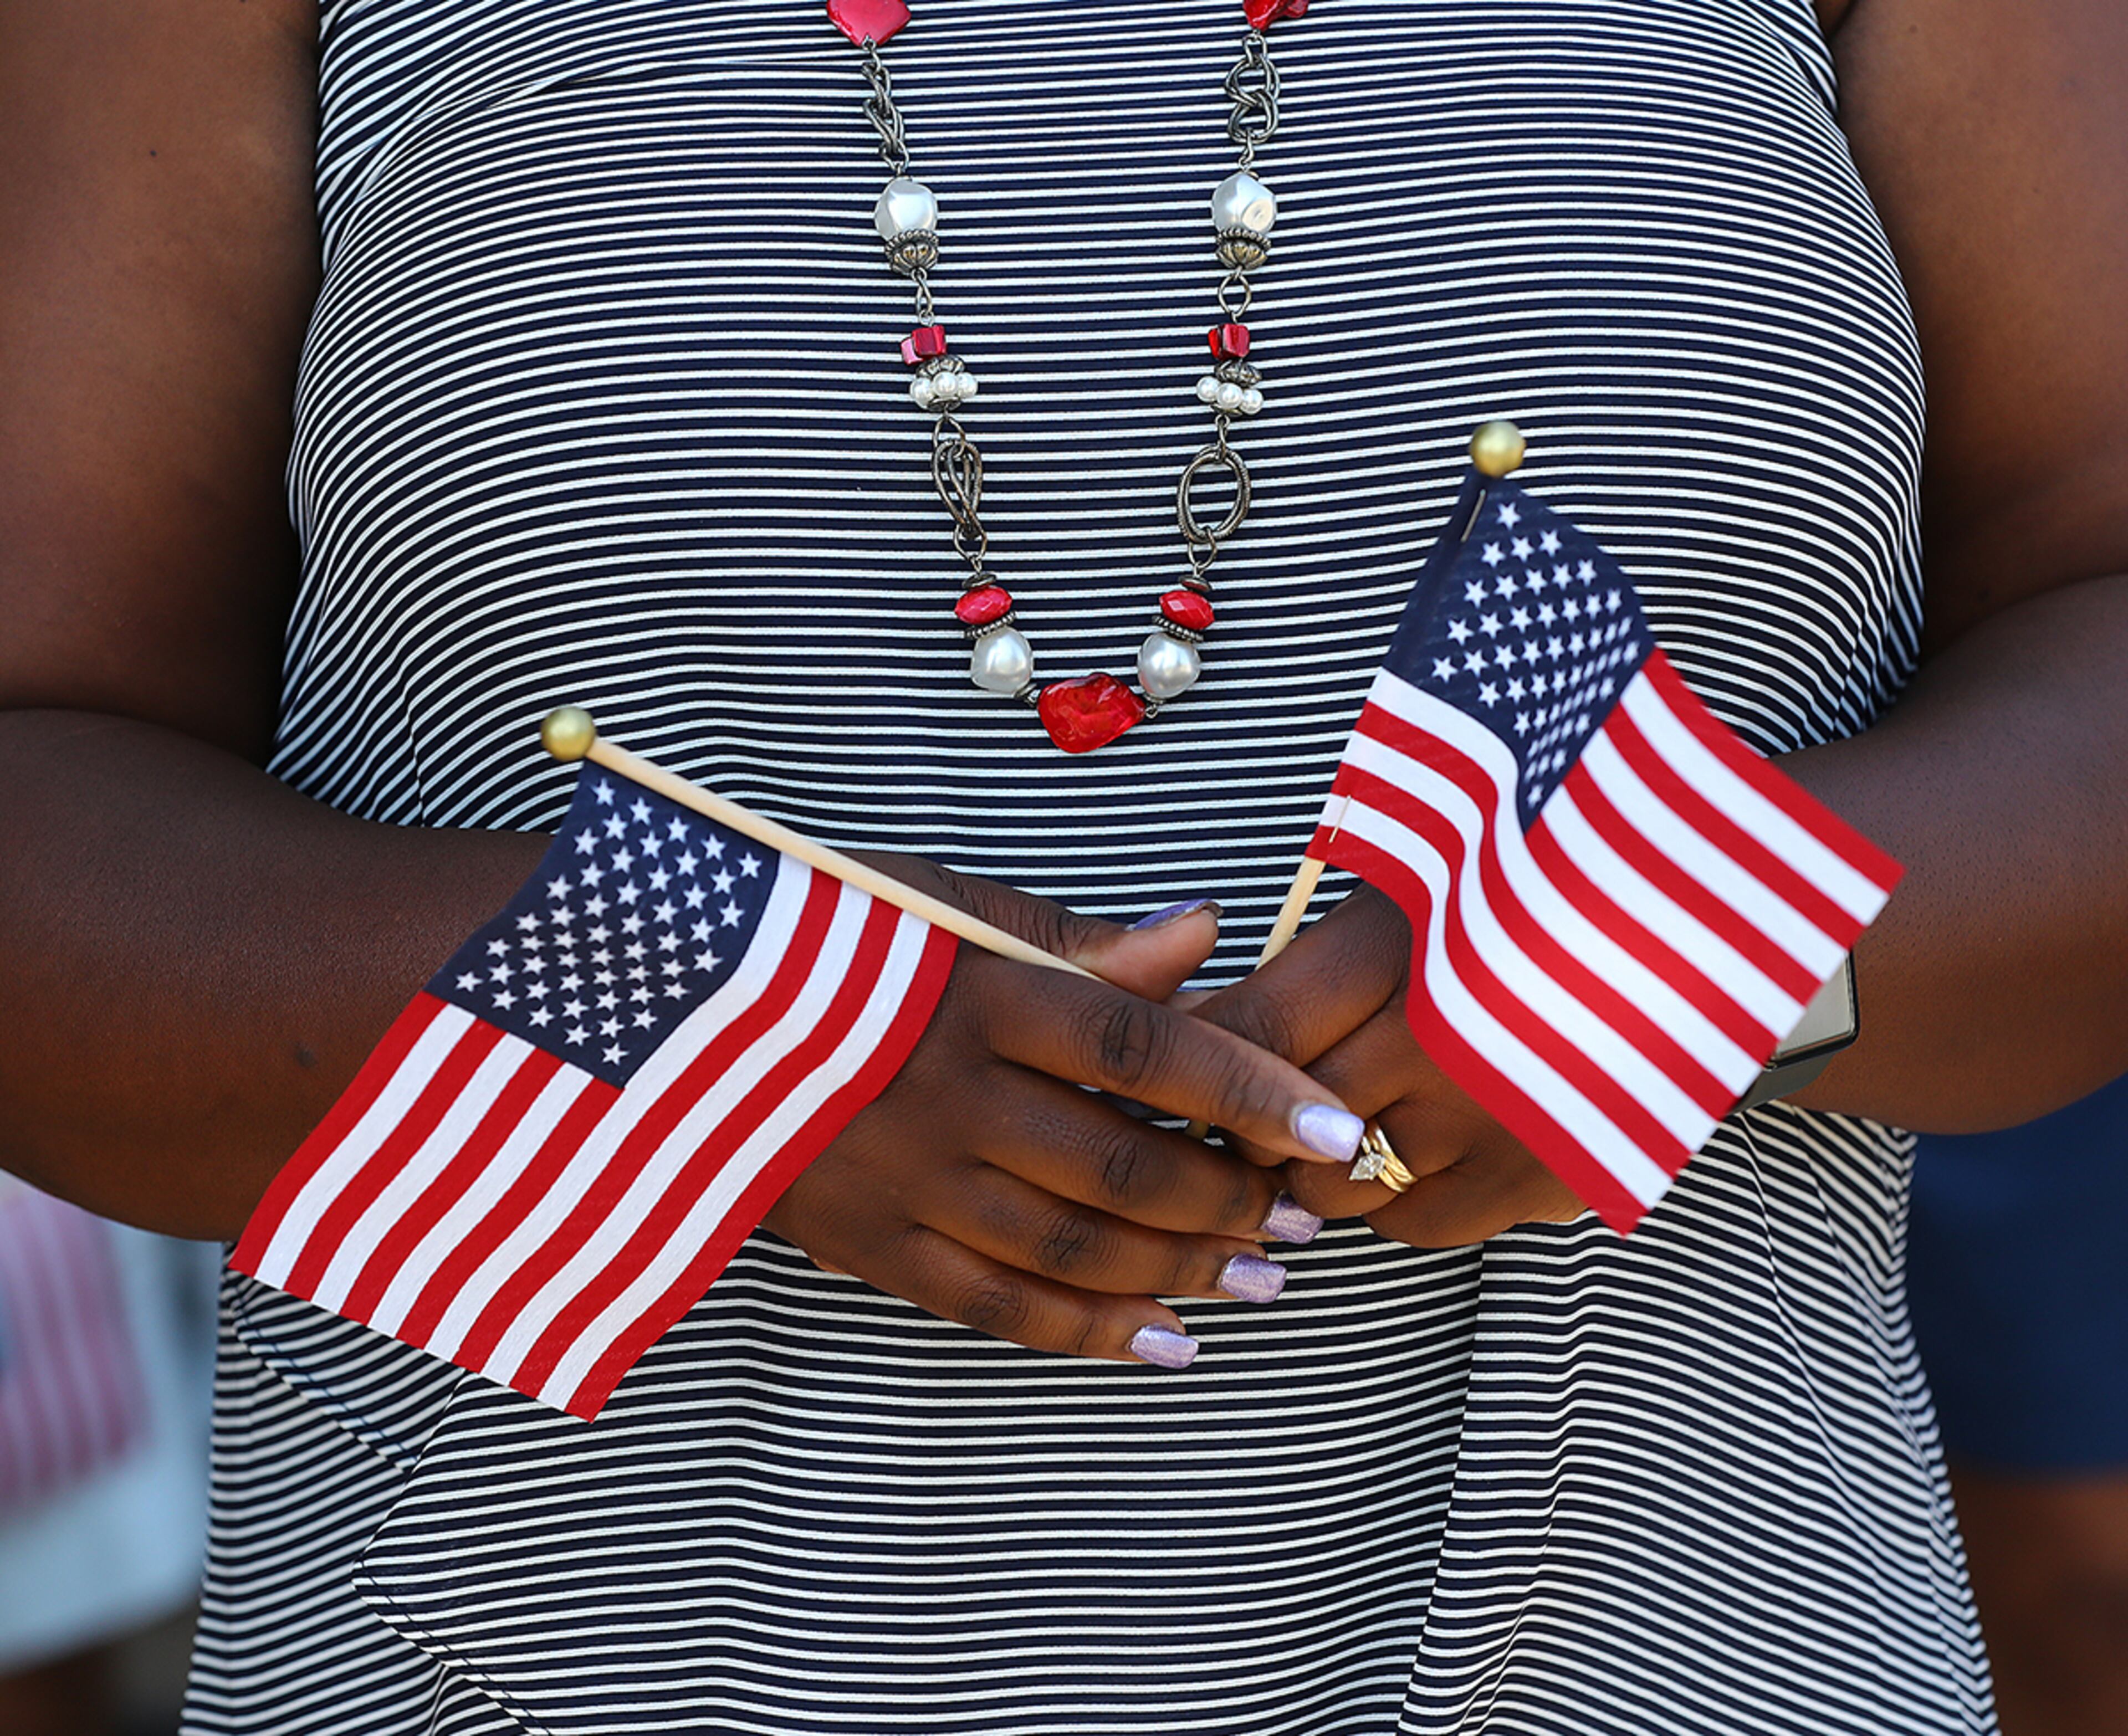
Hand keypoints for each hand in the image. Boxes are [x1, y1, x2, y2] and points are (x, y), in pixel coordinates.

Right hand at [762, 865, 1363, 1365]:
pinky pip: (991, 1303)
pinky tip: (1161, 1344)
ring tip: (1260, 1282)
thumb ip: (1075, 939)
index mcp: (973, 995)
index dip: (1247, 1091)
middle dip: (1227, 1200)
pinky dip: (1084, 1332)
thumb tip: (1202, 934)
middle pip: (1118, 1162)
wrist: (657, 1011)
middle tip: (1304, 1218)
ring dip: (1177, 1273)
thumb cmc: (816, 936)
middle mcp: (946, 1095)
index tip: (1333, 1128)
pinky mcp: (866, 1243)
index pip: (1140, 1047)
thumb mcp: (936, 902)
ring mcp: (904, 1180)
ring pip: (1067, 1246)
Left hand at [1192, 885, 1583, 1245]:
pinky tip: (1401, 1155)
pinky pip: (1416, 1222)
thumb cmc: (1552, 879)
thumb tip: (1207, 1010)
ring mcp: (1497, 1120)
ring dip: (1311, 1167)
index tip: (1170, 1066)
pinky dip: (1388, 1199)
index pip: (1252, 1028)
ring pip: (1336, 1188)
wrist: (1720, 920)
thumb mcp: (1433, 874)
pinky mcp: (1547, 1177)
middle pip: (1281, 1122)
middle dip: (1241, 1124)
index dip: (1197, 1058)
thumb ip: (1326, 951)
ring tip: (1322, 1127)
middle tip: (1228, 1111)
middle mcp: (1445, 1038)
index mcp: (1410, 942)